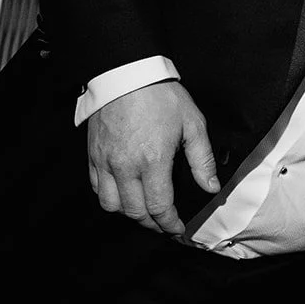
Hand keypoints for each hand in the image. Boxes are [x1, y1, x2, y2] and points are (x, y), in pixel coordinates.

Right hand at [86, 81, 219, 235]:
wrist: (127, 74)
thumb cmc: (161, 96)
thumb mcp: (192, 124)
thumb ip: (202, 159)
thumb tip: (211, 187)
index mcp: (153, 160)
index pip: (160, 207)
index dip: (170, 224)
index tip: (178, 229)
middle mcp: (126, 166)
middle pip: (135, 212)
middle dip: (153, 224)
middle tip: (165, 225)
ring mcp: (106, 162)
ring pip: (112, 206)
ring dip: (130, 214)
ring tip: (144, 212)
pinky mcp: (93, 155)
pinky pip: (97, 188)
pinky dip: (110, 198)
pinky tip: (124, 195)